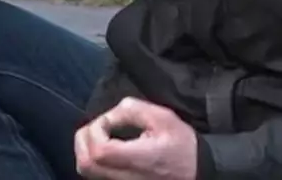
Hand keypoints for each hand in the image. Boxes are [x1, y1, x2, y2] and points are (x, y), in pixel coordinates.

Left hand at [74, 98, 197, 179]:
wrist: (198, 171)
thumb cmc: (182, 145)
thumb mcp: (162, 118)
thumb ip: (132, 110)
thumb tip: (108, 117)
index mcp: (139, 159)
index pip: (100, 151)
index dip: (96, 131)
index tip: (109, 121)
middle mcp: (126, 177)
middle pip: (86, 164)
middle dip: (83, 139)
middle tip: (98, 126)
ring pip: (87, 172)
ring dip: (85, 149)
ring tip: (99, 135)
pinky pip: (96, 175)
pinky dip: (92, 159)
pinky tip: (103, 147)